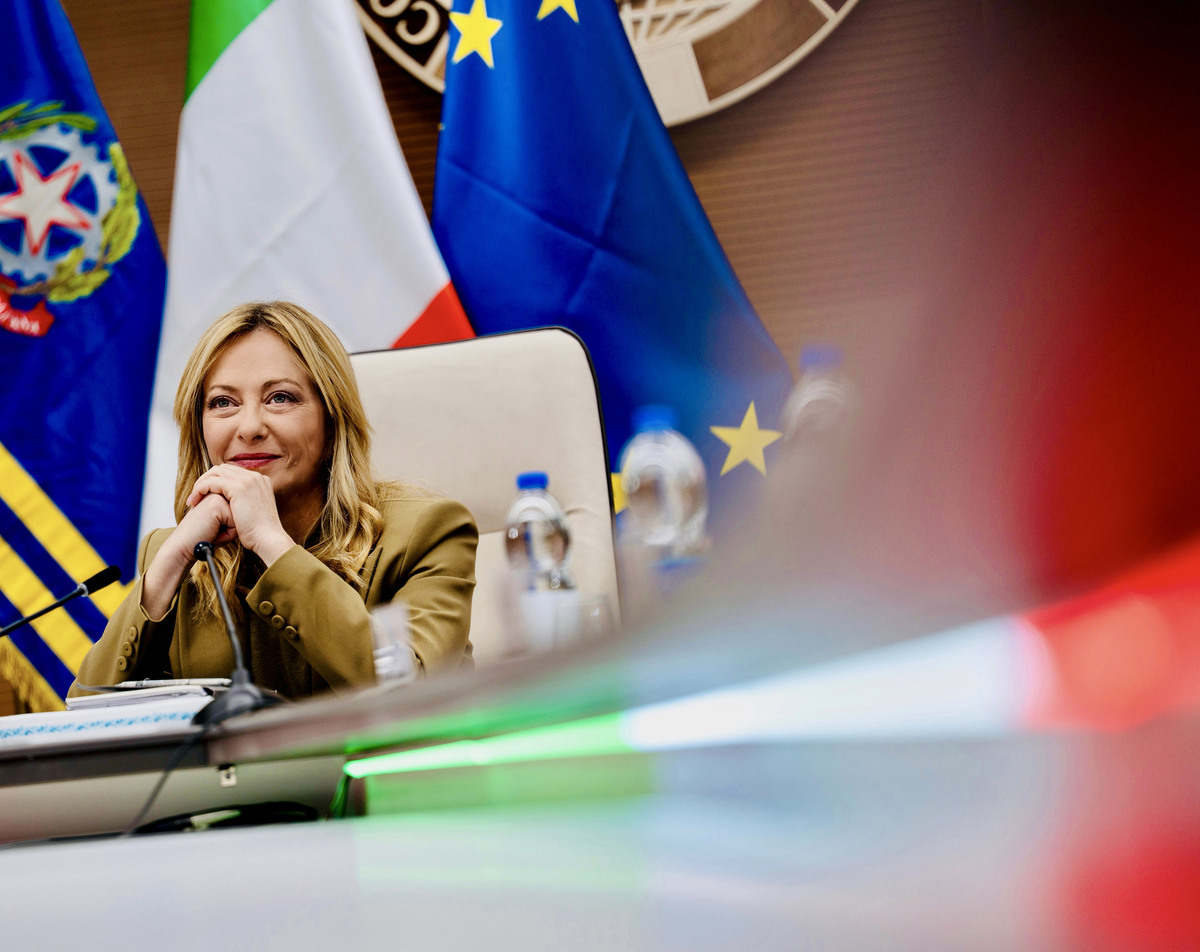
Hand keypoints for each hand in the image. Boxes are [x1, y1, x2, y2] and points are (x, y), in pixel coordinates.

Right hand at [141, 492, 235, 620]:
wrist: (183, 547)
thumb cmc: (201, 538)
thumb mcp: (219, 524)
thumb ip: (231, 516)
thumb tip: (248, 516)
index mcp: (216, 495)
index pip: (239, 512)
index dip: (230, 527)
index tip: (212, 529)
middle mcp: (216, 493)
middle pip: (241, 514)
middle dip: (231, 528)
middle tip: (211, 531)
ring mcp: (216, 497)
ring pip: (239, 518)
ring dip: (229, 531)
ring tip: (212, 532)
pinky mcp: (217, 505)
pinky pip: (236, 523)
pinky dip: (227, 534)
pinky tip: (212, 534)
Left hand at [186, 464, 293, 564]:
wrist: (268, 539)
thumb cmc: (260, 532)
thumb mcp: (253, 511)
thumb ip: (245, 502)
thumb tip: (231, 504)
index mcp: (260, 481)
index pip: (232, 472)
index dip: (217, 481)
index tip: (206, 495)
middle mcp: (255, 477)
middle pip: (222, 469)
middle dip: (206, 480)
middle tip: (196, 496)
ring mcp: (248, 480)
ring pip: (215, 472)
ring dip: (200, 484)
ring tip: (193, 499)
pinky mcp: (238, 487)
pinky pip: (211, 482)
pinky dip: (200, 489)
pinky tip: (195, 501)